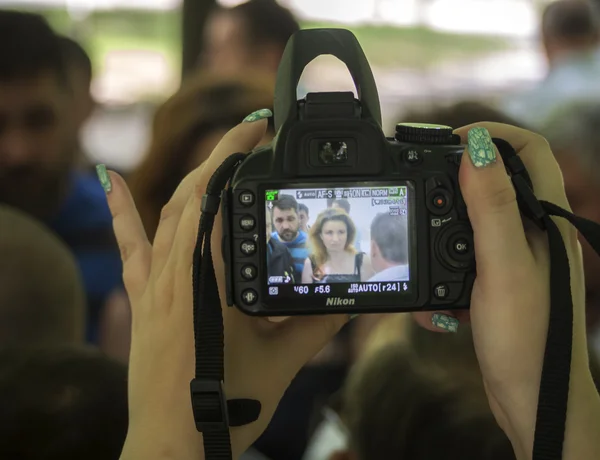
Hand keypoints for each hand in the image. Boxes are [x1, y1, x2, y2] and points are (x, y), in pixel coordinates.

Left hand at [103, 116, 348, 459]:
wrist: (175, 444)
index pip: (218, 203)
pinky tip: (110, 178)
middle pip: (193, 197)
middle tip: (251, 128)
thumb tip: (351, 298)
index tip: (259, 131)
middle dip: (221, 154)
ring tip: (221, 150)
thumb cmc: (225, 406)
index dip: (235, 160)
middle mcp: (175, 276)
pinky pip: (131, 247)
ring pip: (168, 214)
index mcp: (207, 284)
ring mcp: (154, 286)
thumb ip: (319, 324)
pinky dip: (122, 211)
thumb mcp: (283, 361)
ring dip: (194, 176)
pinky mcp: (143, 298)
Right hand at [413, 123, 598, 458]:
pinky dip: (445, 268)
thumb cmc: (527, 337)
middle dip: (458, 182)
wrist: (532, 398)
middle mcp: (535, 231)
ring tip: (424, 250)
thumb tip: (477, 148)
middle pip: (497, 179)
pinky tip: (438, 298)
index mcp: (545, 219)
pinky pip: (466, 257)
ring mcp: (517, 256)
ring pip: (475, 220)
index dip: (492, 135)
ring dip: (445, 231)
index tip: (450, 143)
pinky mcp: (499, 280)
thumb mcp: (503, 266)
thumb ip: (491, 207)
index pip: (529, 150)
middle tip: (424, 192)